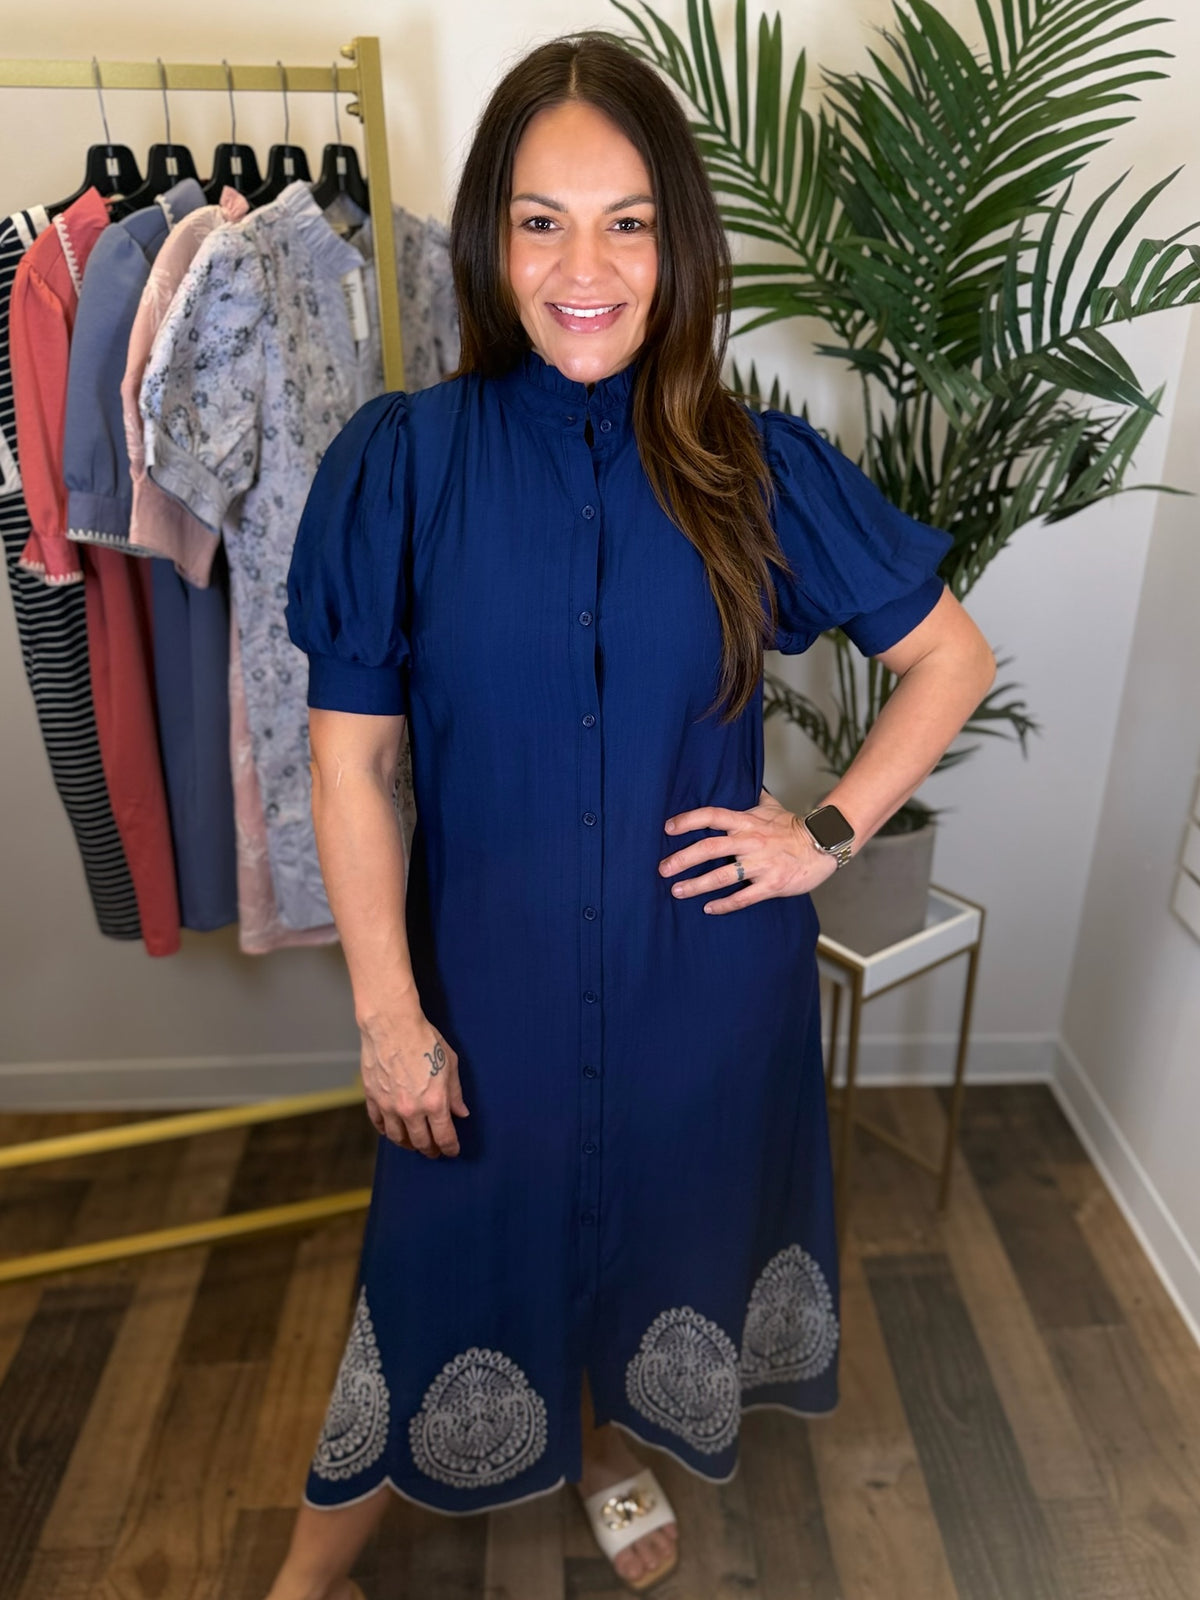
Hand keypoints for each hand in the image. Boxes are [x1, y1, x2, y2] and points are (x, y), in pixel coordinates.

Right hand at [358, 1011, 468, 1156]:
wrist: (392, 1024)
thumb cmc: (424, 1039)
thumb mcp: (450, 1063)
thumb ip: (455, 1092)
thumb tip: (461, 1112)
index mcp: (435, 1103)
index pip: (444, 1137)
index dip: (450, 1148)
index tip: (452, 1151)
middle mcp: (411, 1110)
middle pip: (421, 1142)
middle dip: (431, 1150)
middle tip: (434, 1151)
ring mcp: (389, 1106)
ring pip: (398, 1137)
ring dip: (408, 1144)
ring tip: (414, 1144)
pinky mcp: (373, 1097)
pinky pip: (379, 1123)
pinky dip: (386, 1131)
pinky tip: (392, 1131)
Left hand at [659, 788, 838, 914]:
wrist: (824, 845)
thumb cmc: (794, 827)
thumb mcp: (772, 807)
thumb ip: (754, 798)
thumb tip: (746, 783)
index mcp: (747, 822)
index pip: (712, 816)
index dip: (688, 821)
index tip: (668, 828)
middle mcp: (750, 842)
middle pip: (709, 848)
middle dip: (682, 859)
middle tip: (662, 869)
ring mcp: (761, 864)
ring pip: (722, 876)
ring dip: (696, 885)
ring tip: (677, 891)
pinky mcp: (772, 884)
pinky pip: (743, 897)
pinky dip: (724, 904)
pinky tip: (709, 908)